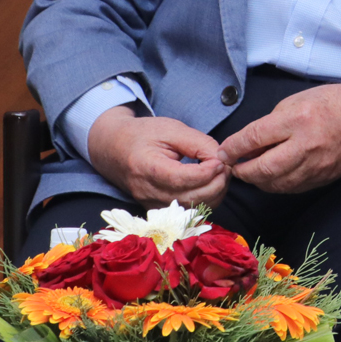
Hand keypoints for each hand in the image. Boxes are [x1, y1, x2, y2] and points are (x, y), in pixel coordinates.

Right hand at [87, 106, 227, 208]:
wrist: (114, 147)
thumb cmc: (142, 135)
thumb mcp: (171, 129)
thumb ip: (198, 143)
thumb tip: (221, 158)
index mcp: (146, 167)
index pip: (182, 179)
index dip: (207, 172)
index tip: (221, 160)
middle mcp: (146, 191)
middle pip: (190, 198)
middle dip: (217, 184)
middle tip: (227, 167)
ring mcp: (150, 203)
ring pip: (191, 209)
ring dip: (214, 194)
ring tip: (221, 174)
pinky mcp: (157, 209)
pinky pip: (186, 212)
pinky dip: (204, 201)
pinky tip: (210, 184)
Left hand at [216, 80, 340, 193]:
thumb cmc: (335, 103)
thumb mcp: (299, 100)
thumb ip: (273, 121)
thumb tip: (249, 142)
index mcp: (299, 119)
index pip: (254, 138)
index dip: (233, 147)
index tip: (224, 150)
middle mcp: (306, 145)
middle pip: (261, 169)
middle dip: (240, 170)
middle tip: (233, 165)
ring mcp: (315, 166)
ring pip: (273, 183)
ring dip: (256, 180)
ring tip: (250, 170)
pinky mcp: (321, 178)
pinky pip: (290, 188)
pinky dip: (274, 184)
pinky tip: (270, 176)